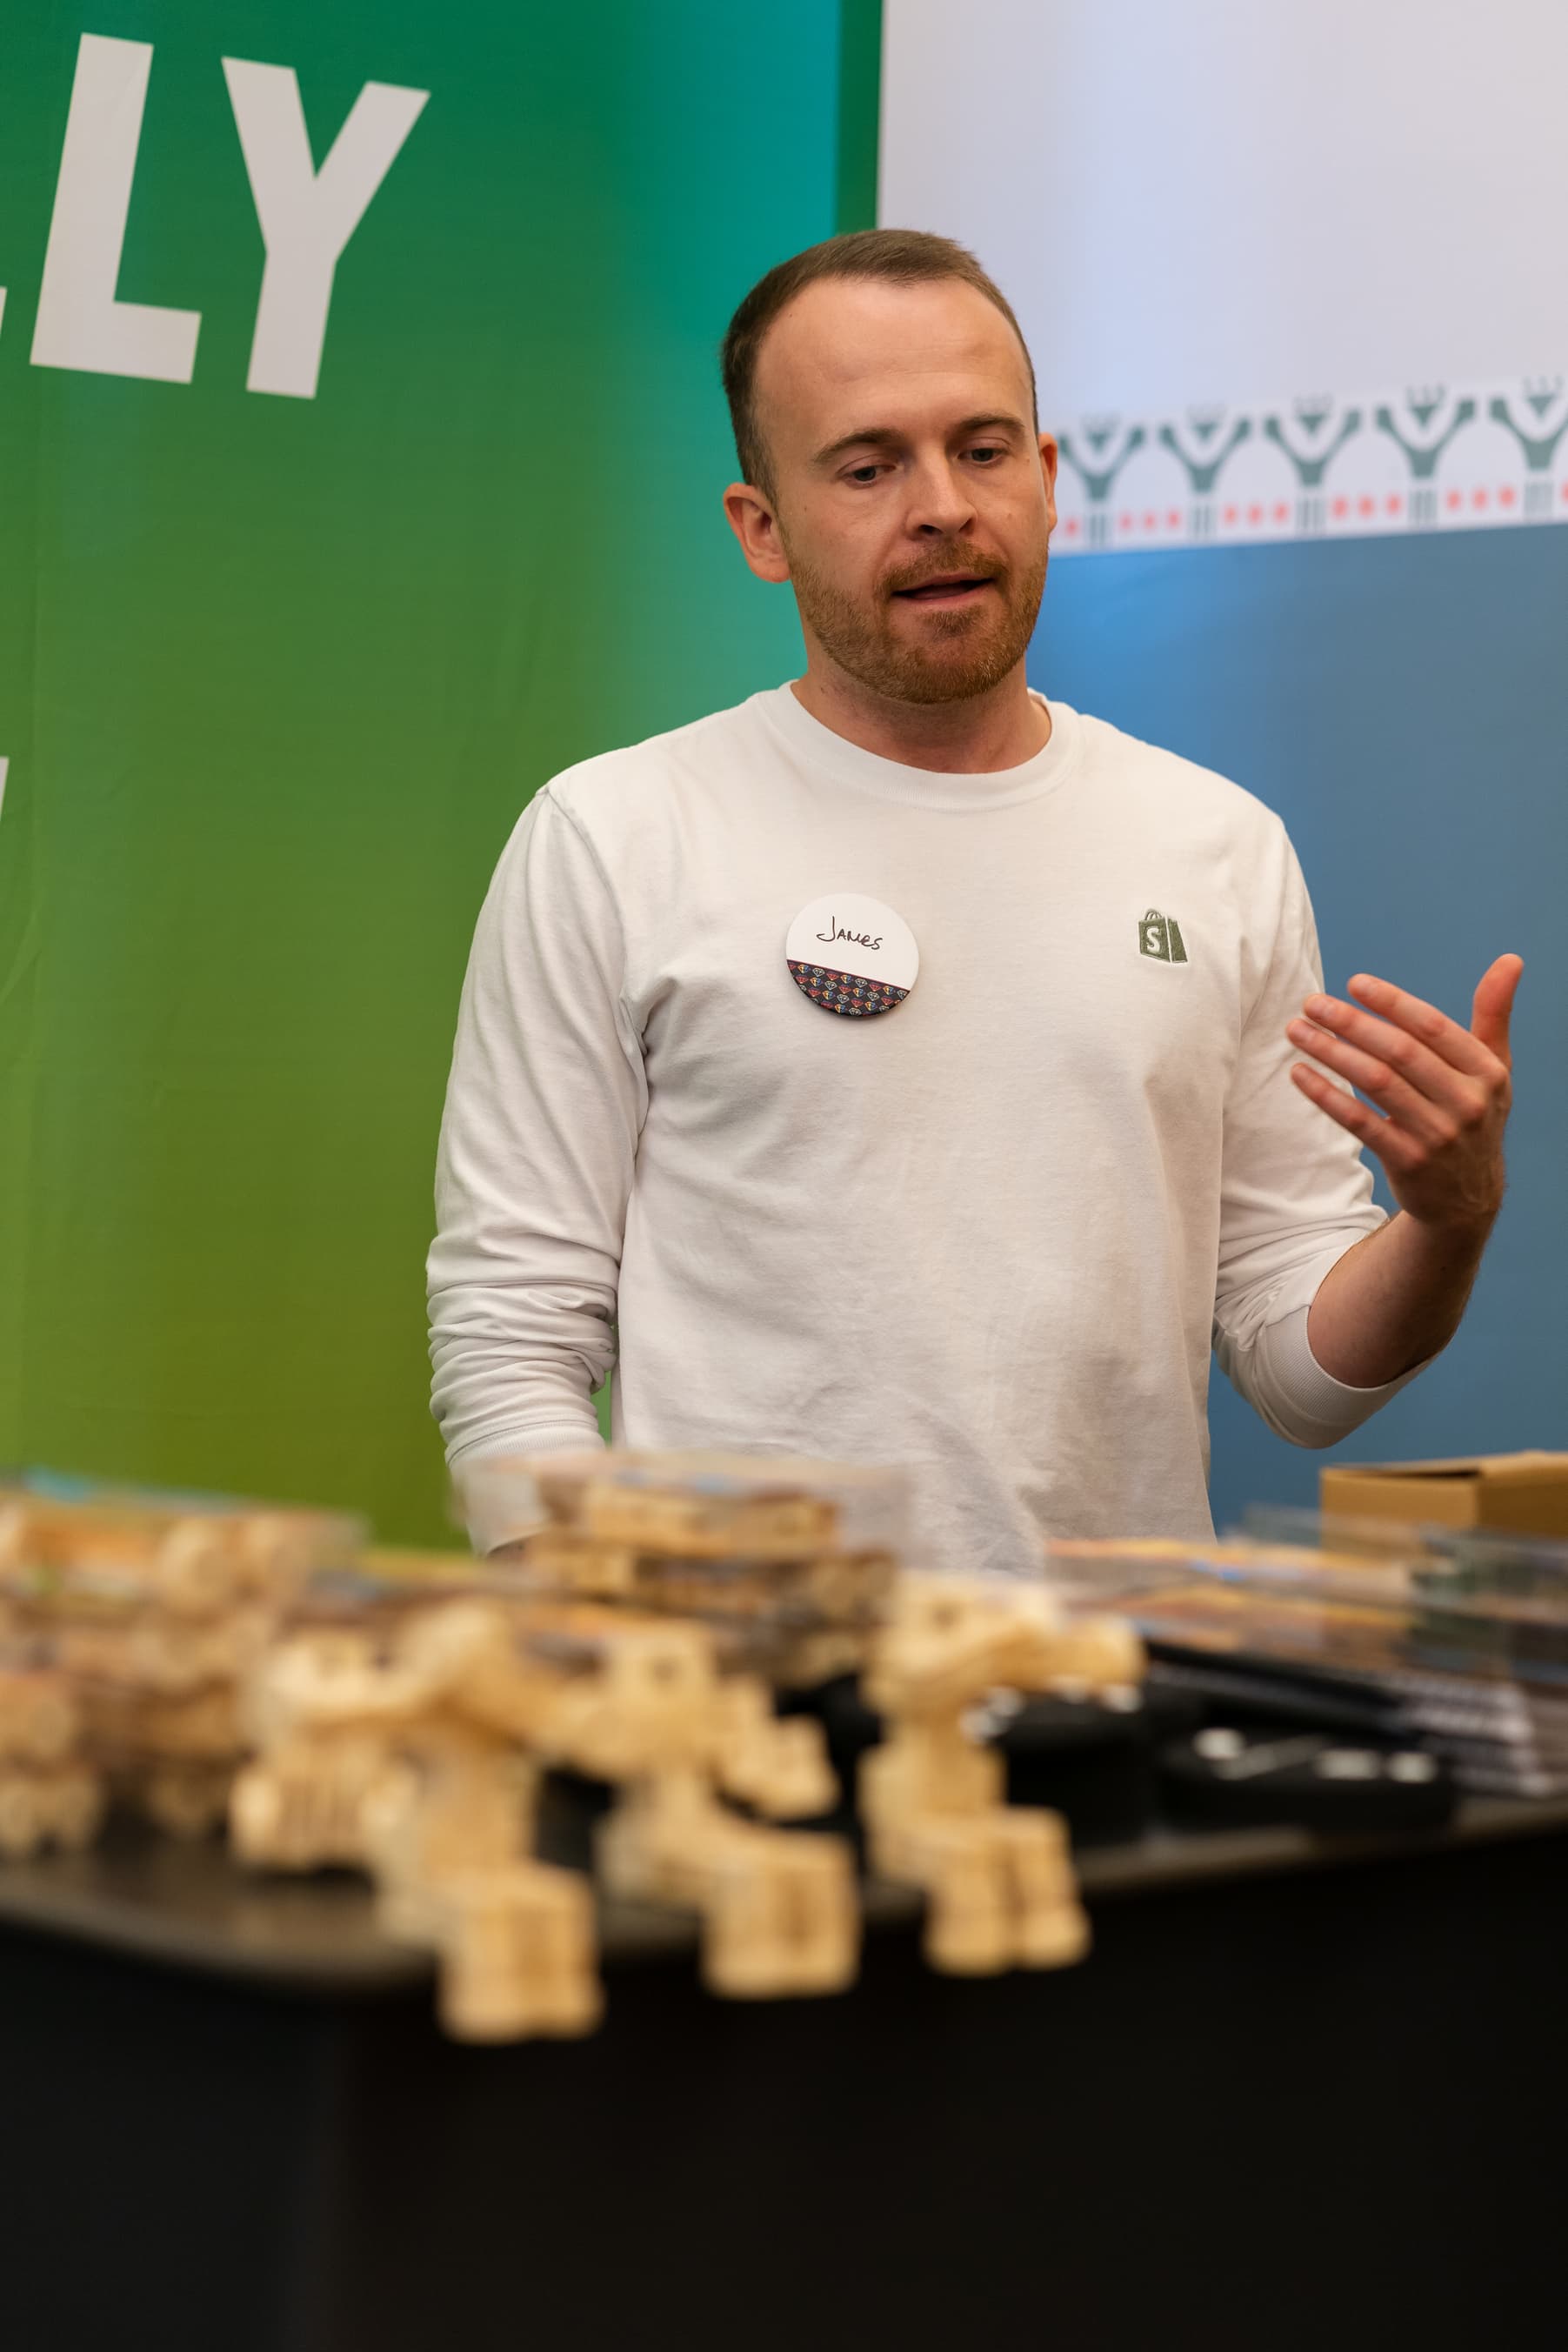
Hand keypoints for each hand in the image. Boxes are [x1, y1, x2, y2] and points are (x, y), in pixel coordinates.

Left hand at [1286, 955, 1521, 1233]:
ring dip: (1331, 1053)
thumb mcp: (1494, 1069)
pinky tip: (1300, 1074)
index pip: (1433, 1027)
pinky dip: (1326, 1096)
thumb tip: (1510, 959)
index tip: (1354, 983)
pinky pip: (1359, 1122)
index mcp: (1487, 1072)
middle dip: (1351, 1023)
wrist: (1467, 1199)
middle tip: (1311, 1003)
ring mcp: (1437, 1135)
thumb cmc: (1474, 1116)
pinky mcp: (1407, 1161)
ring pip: (1376, 1083)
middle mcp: (1467, 1102)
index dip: (1392, 1002)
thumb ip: (1494, 1014)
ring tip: (1297, 1031)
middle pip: (1399, 1052)